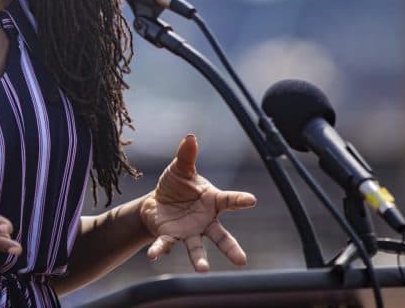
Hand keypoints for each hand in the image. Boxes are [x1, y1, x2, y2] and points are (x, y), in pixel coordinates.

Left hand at [140, 134, 255, 270]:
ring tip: (203, 269)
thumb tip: (190, 136)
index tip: (251, 200)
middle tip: (242, 261)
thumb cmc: (176, 185)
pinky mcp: (171, 237)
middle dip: (231, 248)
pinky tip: (153, 256)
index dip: (240, 199)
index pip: (229, 200)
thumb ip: (187, 155)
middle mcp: (205, 221)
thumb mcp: (180, 168)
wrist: (157, 202)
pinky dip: (160, 249)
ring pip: (197, 247)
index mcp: (212, 201)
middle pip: (221, 236)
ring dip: (200, 258)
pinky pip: (166, 244)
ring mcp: (190, 231)